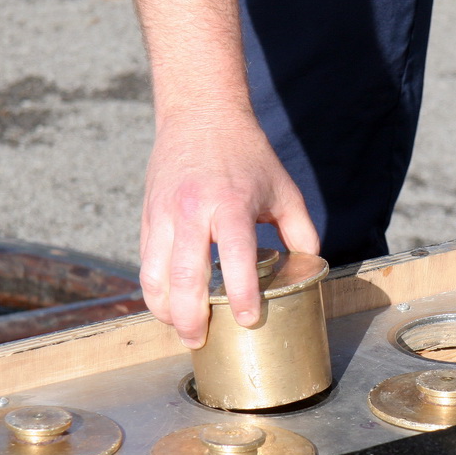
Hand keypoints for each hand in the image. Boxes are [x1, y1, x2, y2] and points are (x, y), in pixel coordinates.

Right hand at [139, 109, 318, 348]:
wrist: (200, 113)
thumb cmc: (247, 154)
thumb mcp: (283, 189)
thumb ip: (300, 232)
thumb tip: (310, 269)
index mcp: (231, 203)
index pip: (235, 256)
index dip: (242, 293)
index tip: (247, 319)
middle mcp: (192, 210)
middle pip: (184, 276)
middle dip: (190, 317)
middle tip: (200, 341)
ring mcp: (163, 214)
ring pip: (154, 275)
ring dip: (164, 309)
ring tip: (180, 328)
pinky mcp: (147, 216)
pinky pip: (145, 262)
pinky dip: (154, 289)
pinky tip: (169, 303)